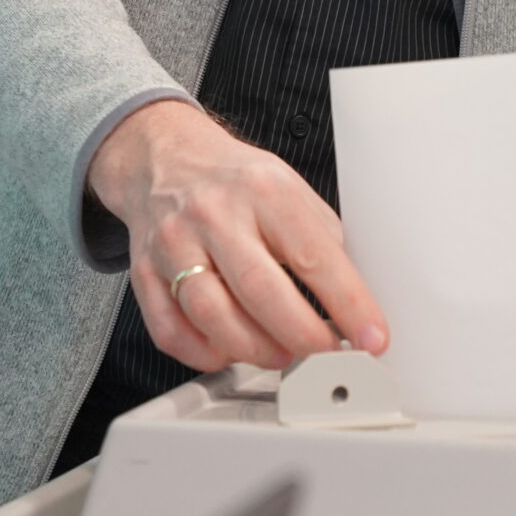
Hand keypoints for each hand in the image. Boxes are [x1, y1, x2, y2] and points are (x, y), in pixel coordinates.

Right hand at [87, 102, 388, 374]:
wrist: (165, 159)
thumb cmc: (236, 181)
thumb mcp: (290, 189)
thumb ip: (321, 240)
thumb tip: (358, 300)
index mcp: (264, 189)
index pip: (314, 254)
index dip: (348, 303)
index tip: (371, 336)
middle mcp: (215, 214)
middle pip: (260, 289)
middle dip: (301, 336)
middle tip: (325, 356)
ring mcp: (174, 243)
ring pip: (211, 315)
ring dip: (254, 350)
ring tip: (281, 355)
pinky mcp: (145, 272)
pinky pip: (170, 331)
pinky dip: (204, 354)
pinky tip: (228, 350)